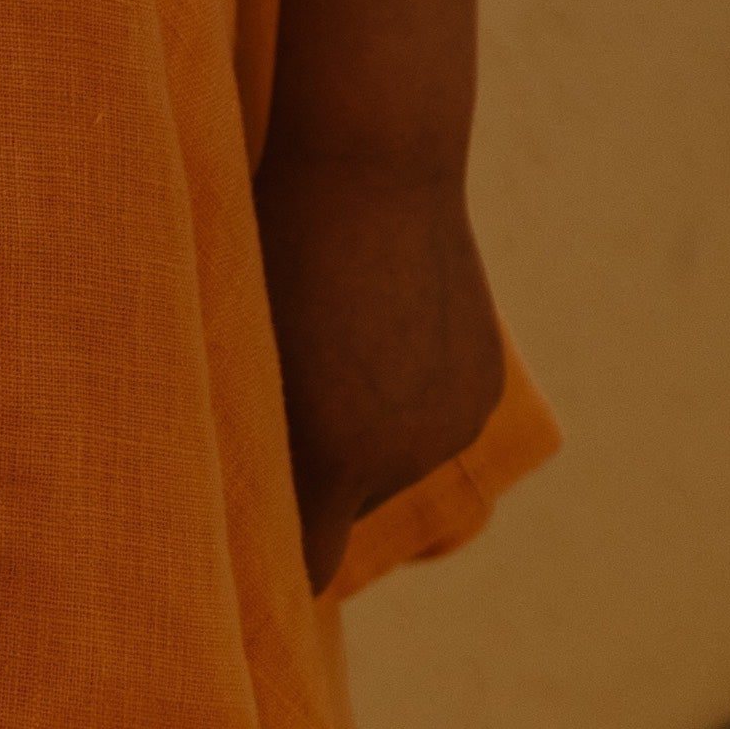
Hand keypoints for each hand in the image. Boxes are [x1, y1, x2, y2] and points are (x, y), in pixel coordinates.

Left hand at [249, 150, 505, 594]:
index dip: (282, 554)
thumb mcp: (249, 344)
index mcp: (333, 458)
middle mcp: (402, 458)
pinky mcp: (481, 389)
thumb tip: (248, 496)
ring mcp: (451, 423)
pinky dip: (408, 403)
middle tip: (285, 406)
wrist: (370, 163)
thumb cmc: (274, 248)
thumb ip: (254, 430)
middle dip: (317, 479)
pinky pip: (433, 424)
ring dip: (366, 439)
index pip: (311, 564)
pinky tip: (380, 339)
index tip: (253, 543)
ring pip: (394, 466)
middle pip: (348, 512)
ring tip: (334, 356)